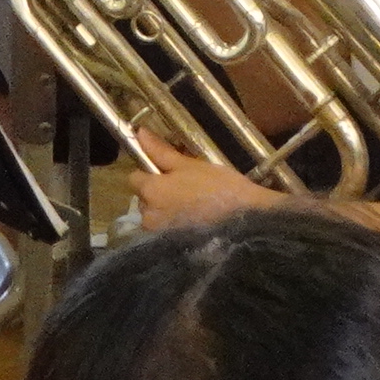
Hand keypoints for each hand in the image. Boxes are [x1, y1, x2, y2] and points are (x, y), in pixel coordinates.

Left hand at [125, 129, 280, 231]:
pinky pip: (164, 230)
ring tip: (192, 205)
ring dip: (165, 209)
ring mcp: (159, 234)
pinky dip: (173, 224)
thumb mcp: (190, 164)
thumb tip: (139, 133)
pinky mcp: (170, 247)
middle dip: (158, 192)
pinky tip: (192, 219)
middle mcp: (148, 215)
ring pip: (154, 215)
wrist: (245, 221)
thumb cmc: (219, 187)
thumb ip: (161, 151)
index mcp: (151, 191)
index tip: (169, 171)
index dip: (150, 171)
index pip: (134, 177)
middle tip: (185, 187)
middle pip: (144, 198)